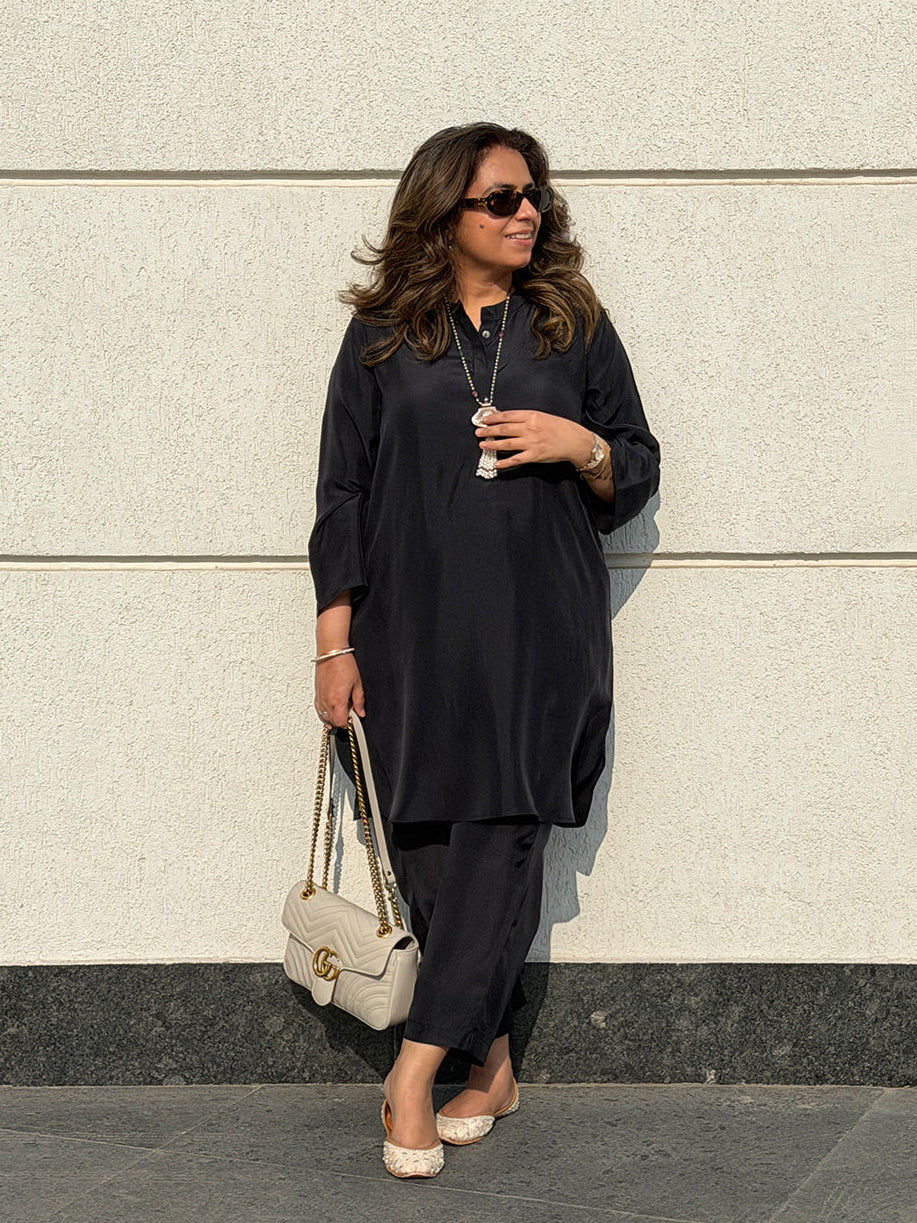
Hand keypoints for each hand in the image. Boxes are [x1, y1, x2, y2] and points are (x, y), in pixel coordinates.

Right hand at [314, 654, 364, 728]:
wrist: (331, 652)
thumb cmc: (344, 664)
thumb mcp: (357, 684)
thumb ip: (359, 701)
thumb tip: (361, 712)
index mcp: (338, 700)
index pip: (341, 722)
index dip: (348, 723)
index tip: (353, 720)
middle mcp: (327, 700)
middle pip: (332, 721)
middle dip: (341, 722)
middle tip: (349, 716)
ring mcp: (320, 697)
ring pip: (323, 717)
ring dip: (332, 719)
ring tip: (340, 715)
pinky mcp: (317, 693)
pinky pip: (318, 709)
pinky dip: (323, 714)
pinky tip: (328, 714)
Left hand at [475, 411, 593, 469]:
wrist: (574, 440)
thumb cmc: (560, 427)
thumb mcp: (542, 416)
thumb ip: (526, 418)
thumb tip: (508, 420)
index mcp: (531, 416)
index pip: (507, 416)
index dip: (493, 418)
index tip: (484, 420)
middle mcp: (529, 428)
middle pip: (504, 429)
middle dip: (489, 431)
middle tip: (478, 432)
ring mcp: (531, 443)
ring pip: (507, 444)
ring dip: (493, 444)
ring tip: (482, 444)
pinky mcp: (534, 456)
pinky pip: (516, 460)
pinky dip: (505, 462)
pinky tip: (496, 463)